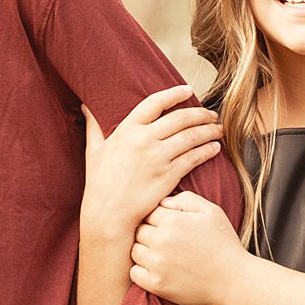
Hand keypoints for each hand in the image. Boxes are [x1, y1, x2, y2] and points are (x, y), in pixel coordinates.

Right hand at [80, 87, 223, 248]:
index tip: (188, 91)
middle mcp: (144, 139)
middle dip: (200, 113)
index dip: (174, 94)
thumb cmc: (99, 183)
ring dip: (209, 130)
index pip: (155, 103)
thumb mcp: (93, 150)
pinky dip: (207, 150)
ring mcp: (158, 157)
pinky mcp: (169, 175)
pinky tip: (214, 147)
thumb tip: (86, 107)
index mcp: (127, 130)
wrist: (108, 213)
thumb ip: (93, 126)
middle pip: (180, 118)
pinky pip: (194, 157)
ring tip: (218, 128)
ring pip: (191, 136)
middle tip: (211, 113)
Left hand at [130, 190, 247, 304]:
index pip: (148, 213)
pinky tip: (155, 269)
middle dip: (148, 234)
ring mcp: (158, 264)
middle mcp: (161, 240)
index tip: (168, 228)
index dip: (157, 219)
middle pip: (138, 231)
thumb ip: (186, 200)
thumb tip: (162, 202)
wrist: (234, 280)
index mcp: (172, 220)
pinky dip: (141, 271)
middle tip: (164, 242)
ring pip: (134, 251)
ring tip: (161, 255)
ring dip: (144, 251)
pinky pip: (134, 273)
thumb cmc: (224, 244)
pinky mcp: (157, 284)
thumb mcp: (212, 212)